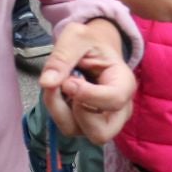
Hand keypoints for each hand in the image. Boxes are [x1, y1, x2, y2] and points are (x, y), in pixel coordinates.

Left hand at [38, 18, 136, 144]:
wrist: (94, 49)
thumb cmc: (90, 43)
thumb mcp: (77, 37)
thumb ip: (62, 56)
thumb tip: (46, 82)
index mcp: (124, 83)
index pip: (114, 100)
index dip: (88, 95)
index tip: (68, 82)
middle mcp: (118, 110)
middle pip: (99, 133)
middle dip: (74, 112)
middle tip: (64, 85)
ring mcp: (102, 121)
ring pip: (77, 132)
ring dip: (59, 109)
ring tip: (58, 85)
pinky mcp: (85, 124)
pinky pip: (67, 126)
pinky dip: (56, 110)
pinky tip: (58, 92)